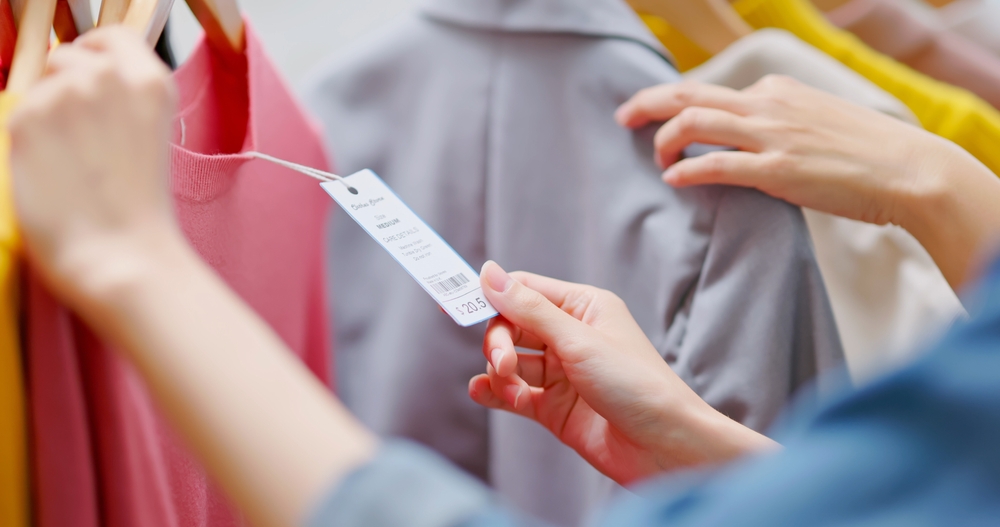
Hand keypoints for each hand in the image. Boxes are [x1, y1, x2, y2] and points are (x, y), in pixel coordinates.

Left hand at [9, 27, 183, 312]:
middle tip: (81, 137)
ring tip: (71, 161)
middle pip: (69, 56)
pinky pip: (19, 114)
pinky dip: (30, 140)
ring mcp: (65, 94)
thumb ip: (123, 100)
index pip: (113, 36)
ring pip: (40, 86)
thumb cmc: (140, 210)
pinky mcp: (28, 119)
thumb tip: (83, 81)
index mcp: (151, 82)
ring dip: (48, 115)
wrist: (122, 255)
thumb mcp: (150, 137)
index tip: (93, 81)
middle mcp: (108, 76)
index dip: (97, 55)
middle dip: (67, 87)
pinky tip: (54, 172)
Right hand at [469, 262, 776, 485]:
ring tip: (508, 388)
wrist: (665, 448)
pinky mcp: (556, 409)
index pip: (524, 291)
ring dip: (500, 372)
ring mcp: (563, 374)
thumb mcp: (578, 340)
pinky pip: (515, 394)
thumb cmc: (636, 385)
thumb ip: (528, 309)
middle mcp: (572, 337)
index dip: (491, 298)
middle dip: (499, 344)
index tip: (456, 307)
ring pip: (511, 362)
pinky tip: (484, 393)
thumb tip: (488, 273)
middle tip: (503, 365)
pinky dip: (496, 393)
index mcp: (583, 307)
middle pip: (512, 327)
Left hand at [614, 76, 999, 287]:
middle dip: (648, 103)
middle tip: (623, 116)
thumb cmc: (865, 151)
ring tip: (656, 158)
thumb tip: (745, 137)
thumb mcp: (815, 119)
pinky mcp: (777, 171)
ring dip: (664, 139)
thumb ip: (777, 122)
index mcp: (775, 90)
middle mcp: (767, 105)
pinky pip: (716, 165)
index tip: (661, 119)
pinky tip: (674, 179)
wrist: (908, 170)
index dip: (677, 105)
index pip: (711, 92)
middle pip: (688, 94)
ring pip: (694, 122)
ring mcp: (770, 136)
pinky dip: (688, 170)